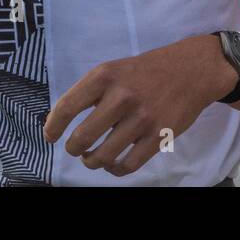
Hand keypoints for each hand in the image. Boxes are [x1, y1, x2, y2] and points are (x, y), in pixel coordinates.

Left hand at [43, 35, 235, 177]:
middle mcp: (121, 97)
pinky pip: (127, 165)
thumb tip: (59, 120)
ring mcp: (141, 118)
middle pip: (82, 137)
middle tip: (75, 149)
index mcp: (104, 76)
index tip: (50, 137)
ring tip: (92, 158)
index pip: (67, 107)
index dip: (53, 126)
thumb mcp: (113, 69)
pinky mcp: (158, 136)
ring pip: (104, 156)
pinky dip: (114, 170)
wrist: (190, 70)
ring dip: (92, 161)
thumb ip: (89, 92)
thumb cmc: (145, 71)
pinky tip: (113, 164)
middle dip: (73, 149)